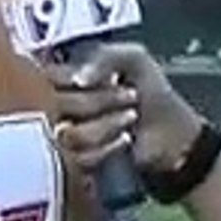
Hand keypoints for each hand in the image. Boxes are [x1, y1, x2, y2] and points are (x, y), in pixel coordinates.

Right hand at [47, 43, 204, 175]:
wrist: (173, 135)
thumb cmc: (152, 93)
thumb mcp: (134, 59)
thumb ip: (104, 57)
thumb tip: (79, 80)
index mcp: (68, 76)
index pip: (46, 75)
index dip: (70, 77)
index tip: (91, 79)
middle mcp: (61, 105)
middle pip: (56, 104)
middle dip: (99, 99)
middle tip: (130, 95)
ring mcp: (68, 135)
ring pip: (67, 133)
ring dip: (105, 123)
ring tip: (132, 116)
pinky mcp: (78, 162)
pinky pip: (78, 158)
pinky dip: (107, 146)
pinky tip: (126, 138)